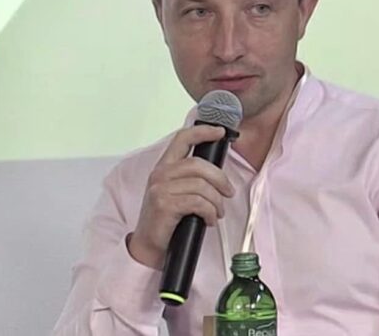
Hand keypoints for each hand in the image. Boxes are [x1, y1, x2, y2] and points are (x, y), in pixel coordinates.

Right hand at [127, 124, 235, 269]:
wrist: (149, 247)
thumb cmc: (166, 221)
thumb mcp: (176, 193)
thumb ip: (190, 178)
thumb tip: (217, 174)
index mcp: (164, 167)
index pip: (182, 139)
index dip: (202, 131)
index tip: (219, 132)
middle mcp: (160, 174)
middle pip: (198, 164)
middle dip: (220, 179)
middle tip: (228, 193)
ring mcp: (160, 189)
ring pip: (201, 185)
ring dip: (216, 201)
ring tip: (217, 213)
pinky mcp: (165, 205)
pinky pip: (198, 202)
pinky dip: (210, 212)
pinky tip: (209, 220)